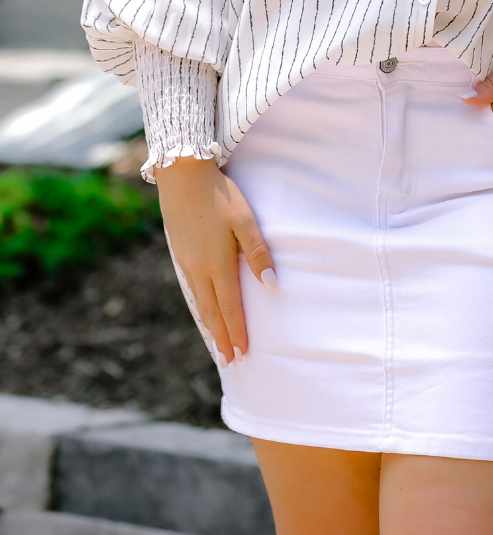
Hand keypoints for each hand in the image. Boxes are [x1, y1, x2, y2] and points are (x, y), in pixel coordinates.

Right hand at [155, 157, 274, 365]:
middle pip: (211, 312)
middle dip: (222, 337)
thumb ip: (257, 252)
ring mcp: (185, 262)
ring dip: (209, 325)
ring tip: (217, 343)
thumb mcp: (245, 220)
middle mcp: (198, 269)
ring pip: (199, 302)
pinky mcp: (179, 253)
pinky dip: (199, 306)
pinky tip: (203, 309)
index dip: (237, 332)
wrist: (182, 174)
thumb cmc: (219, 195)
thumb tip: (270, 284)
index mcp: (216, 263)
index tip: (242, 353)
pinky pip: (191, 288)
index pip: (229, 307)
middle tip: (230, 360)